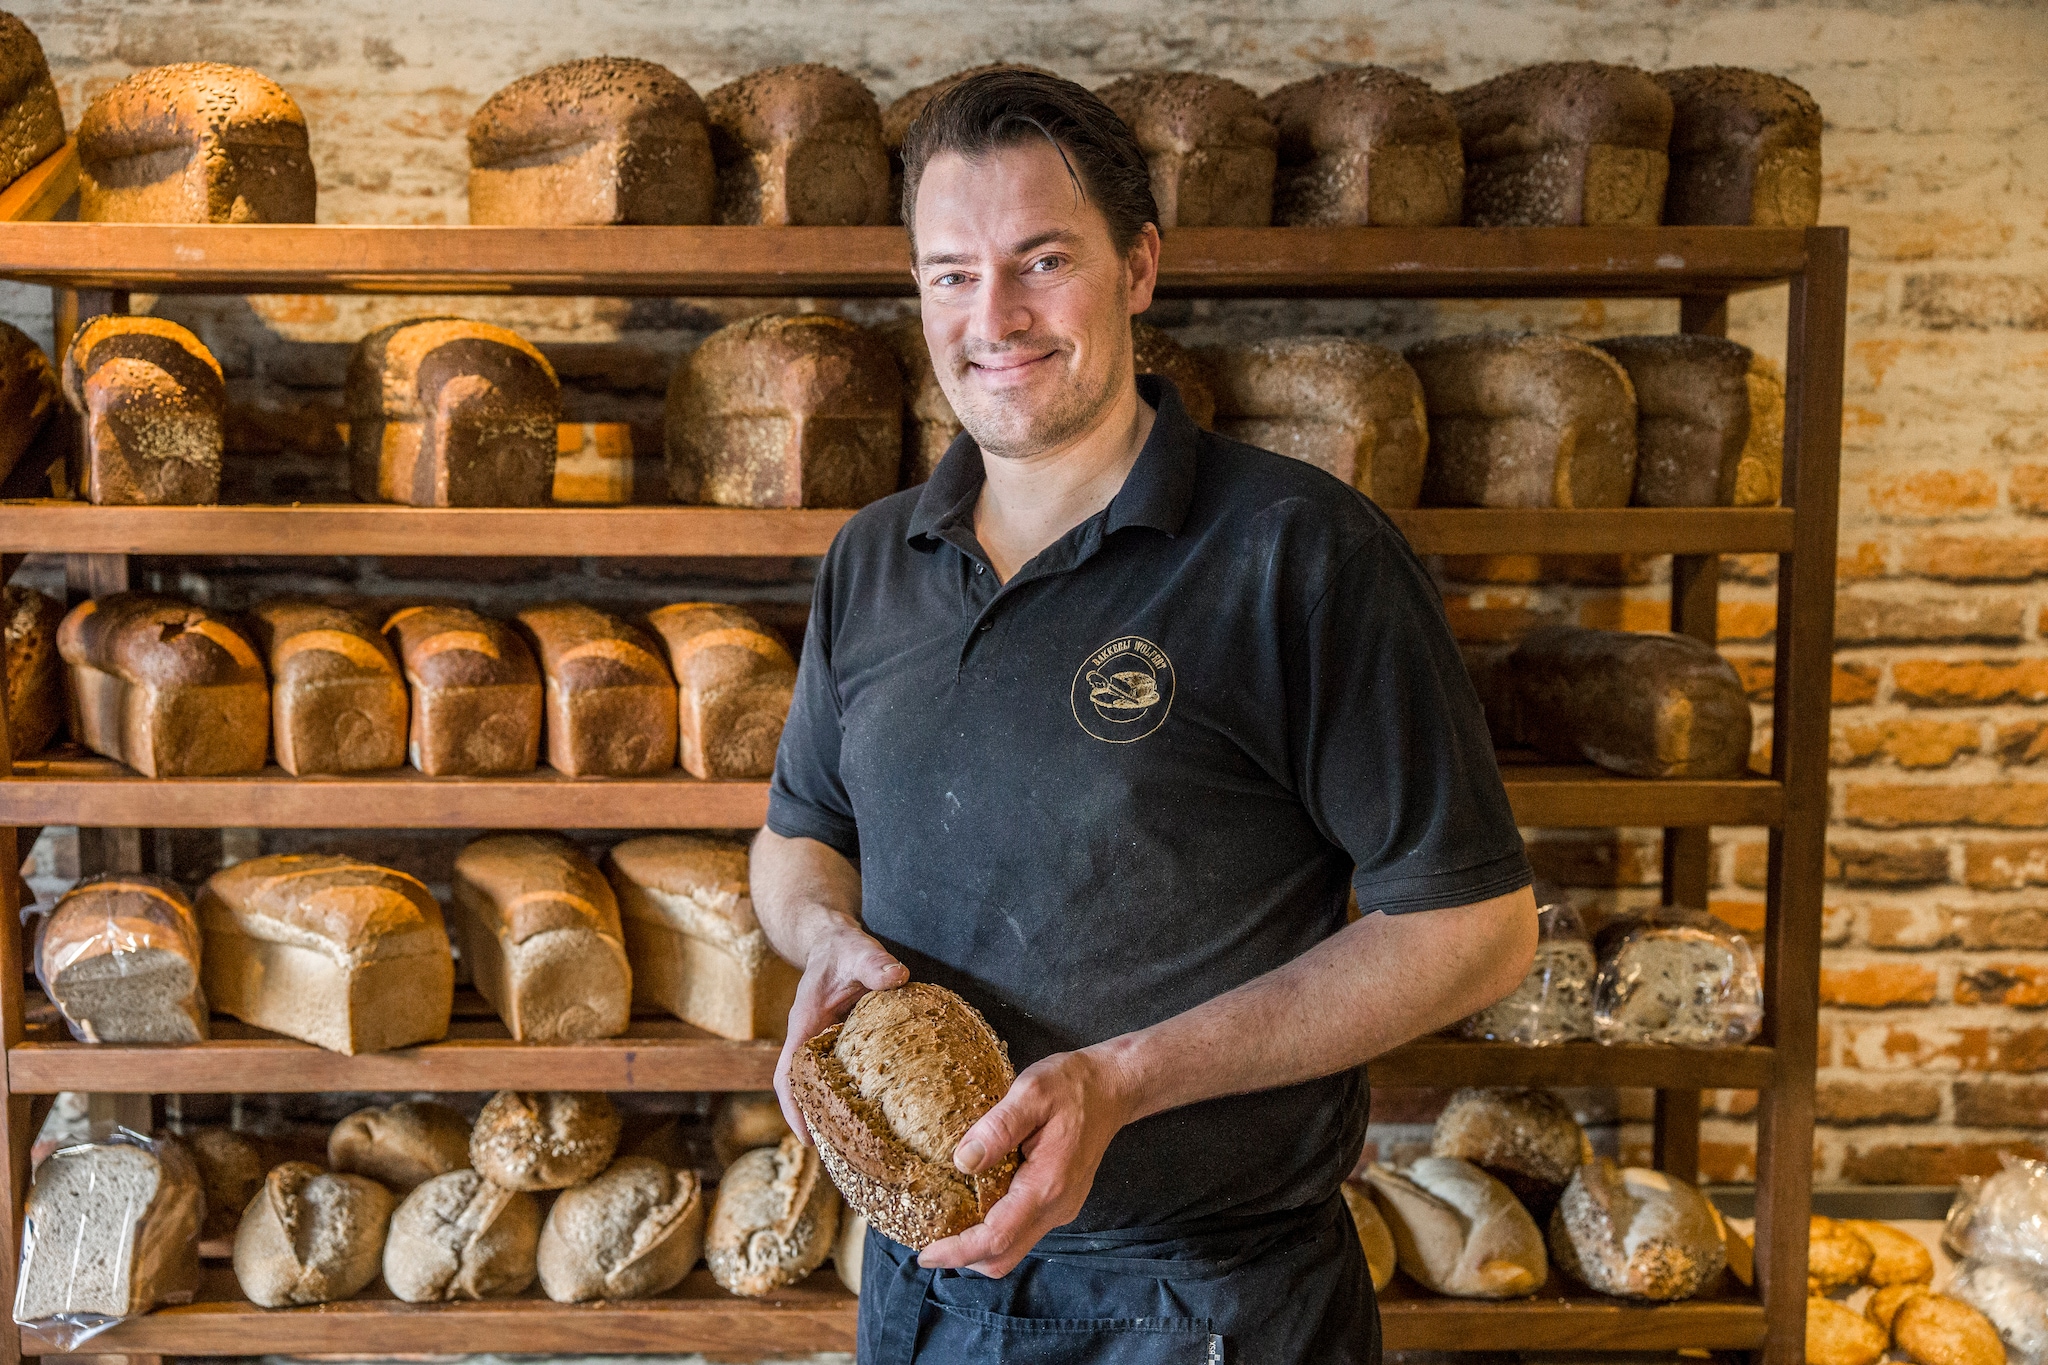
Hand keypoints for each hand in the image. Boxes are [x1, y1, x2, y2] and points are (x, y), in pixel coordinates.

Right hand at [773, 921, 907, 1141]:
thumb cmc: (841, 948)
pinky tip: (878, 1111)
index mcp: (804, 1024)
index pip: (787, 1074)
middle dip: (815, 1122)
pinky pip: (839, 1074)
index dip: (793, 1107)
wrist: (831, 938)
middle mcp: (809, 1039)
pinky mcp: (838, 1042)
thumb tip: (897, 976)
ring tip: (860, 1146)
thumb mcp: (857, 950)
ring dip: (833, 1112)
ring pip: (820, 1086)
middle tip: (840, 1157)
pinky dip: (851, 1094)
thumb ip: (874, 963)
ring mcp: (823, 1042)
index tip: (807, 1137)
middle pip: (802, 1090)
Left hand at [918, 1045, 1138, 1277]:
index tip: (926, 1253)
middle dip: (963, 1257)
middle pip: (1004, 1256)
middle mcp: (1056, 1206)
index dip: (958, 1251)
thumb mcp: (1031, 1092)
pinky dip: (994, 1230)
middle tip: (927, 1239)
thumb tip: (962, 1161)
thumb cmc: (1072, 1086)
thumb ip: (998, 1128)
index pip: (997, 1237)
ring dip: (977, 1245)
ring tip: (944, 1222)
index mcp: (1047, 1184)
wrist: (1112, 1088)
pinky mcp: (1059, 1203)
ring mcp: (1060, 1208)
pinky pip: (1022, 1230)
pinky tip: (974, 1203)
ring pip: (1013, 1248)